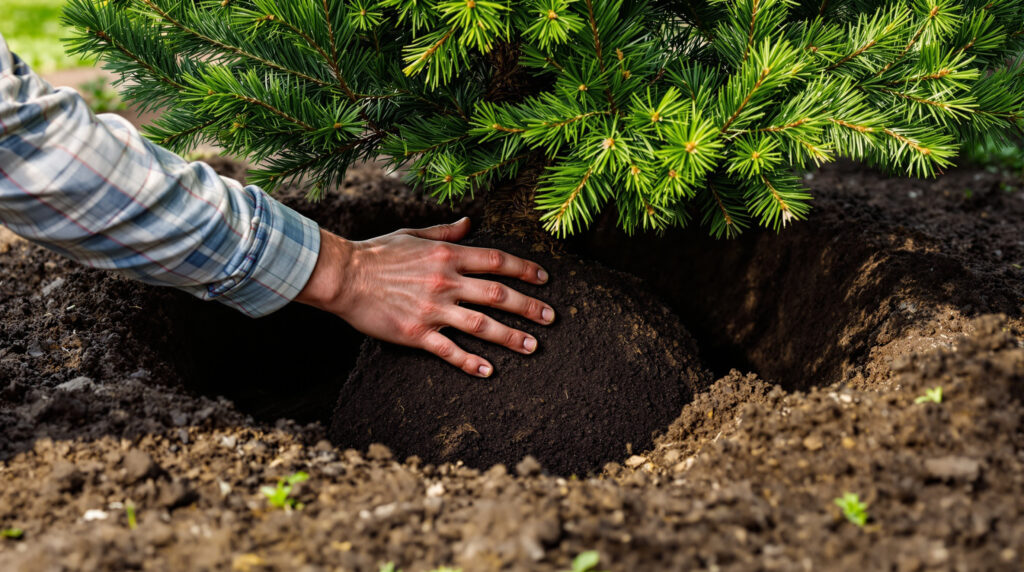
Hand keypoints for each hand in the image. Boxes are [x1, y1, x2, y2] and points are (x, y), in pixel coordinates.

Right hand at [295, 217, 554, 376]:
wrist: (343, 276)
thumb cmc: (376, 253)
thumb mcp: (413, 234)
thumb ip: (446, 231)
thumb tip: (470, 223)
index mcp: (447, 255)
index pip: (497, 260)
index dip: (525, 269)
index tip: (545, 279)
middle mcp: (446, 281)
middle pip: (498, 294)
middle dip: (529, 306)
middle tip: (551, 318)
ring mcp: (433, 309)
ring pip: (482, 325)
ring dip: (511, 337)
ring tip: (533, 346)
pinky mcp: (416, 333)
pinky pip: (449, 350)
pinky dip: (470, 362)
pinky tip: (488, 372)